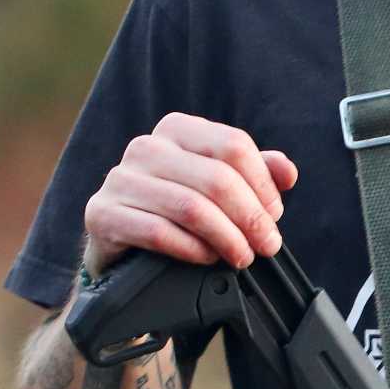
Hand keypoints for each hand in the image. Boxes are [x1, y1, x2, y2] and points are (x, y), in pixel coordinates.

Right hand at [85, 113, 298, 272]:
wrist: (123, 250)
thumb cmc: (177, 214)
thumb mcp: (218, 188)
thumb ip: (254, 173)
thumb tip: (287, 171)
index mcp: (177, 130)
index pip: (233, 146)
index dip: (263, 184)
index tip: (274, 214)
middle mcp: (146, 147)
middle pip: (216, 178)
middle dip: (250, 217)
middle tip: (267, 245)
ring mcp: (120, 179)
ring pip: (191, 207)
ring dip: (226, 238)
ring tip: (241, 257)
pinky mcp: (102, 214)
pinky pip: (158, 231)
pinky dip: (192, 249)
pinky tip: (207, 258)